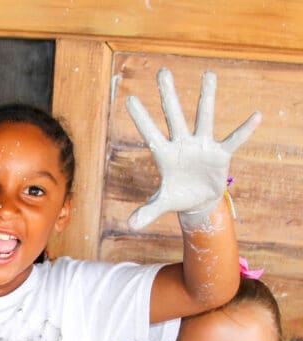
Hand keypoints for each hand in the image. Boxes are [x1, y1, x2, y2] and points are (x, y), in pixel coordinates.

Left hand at [125, 68, 260, 230]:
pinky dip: (244, 130)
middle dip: (168, 95)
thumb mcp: (161, 204)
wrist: (198, 200)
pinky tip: (255, 116)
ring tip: (209, 74)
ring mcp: (202, 146)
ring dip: (206, 97)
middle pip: (174, 116)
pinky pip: (234, 140)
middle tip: (162, 71)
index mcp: (164, 154)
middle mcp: (182, 144)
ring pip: (204, 117)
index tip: (128, 98)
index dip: (140, 118)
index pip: (150, 133)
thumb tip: (129, 225)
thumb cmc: (177, 196)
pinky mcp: (220, 154)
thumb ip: (146, 211)